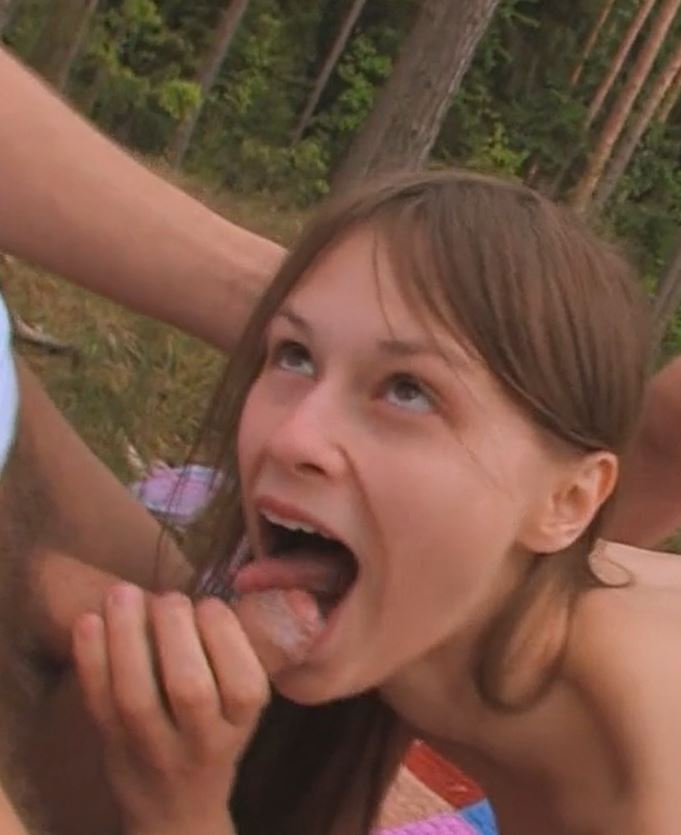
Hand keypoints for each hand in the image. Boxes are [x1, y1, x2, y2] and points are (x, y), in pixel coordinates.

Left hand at [72, 584, 266, 834]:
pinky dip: (89, 659)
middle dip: (176, 629)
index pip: (242, 684)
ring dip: (126, 636)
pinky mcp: (110, 744)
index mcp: (240, 723)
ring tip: (123, 592)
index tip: (209, 605)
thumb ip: (232, 654)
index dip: (224, 635)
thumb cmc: (213, 733)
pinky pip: (97, 702)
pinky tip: (87, 620)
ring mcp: (152, 746)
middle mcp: (200, 741)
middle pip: (189, 688)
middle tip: (169, 597)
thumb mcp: (239, 704)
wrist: (174, 807)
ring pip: (137, 695)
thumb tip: (210, 587)